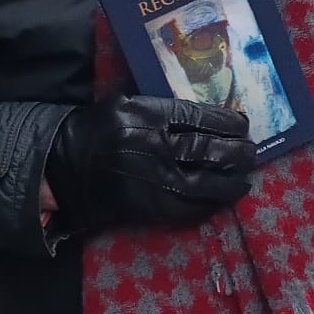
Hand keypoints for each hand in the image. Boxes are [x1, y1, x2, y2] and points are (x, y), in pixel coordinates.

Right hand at [44, 96, 253, 234]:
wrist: (62, 167)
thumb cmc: (96, 130)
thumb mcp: (125, 104)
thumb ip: (161, 109)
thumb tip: (206, 115)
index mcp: (146, 114)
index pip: (199, 116)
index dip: (227, 122)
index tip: (243, 125)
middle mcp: (152, 145)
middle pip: (208, 149)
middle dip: (236, 152)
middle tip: (251, 152)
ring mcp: (151, 178)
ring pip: (204, 182)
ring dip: (230, 182)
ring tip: (245, 179)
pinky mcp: (147, 206)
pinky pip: (187, 209)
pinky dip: (209, 205)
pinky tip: (221, 200)